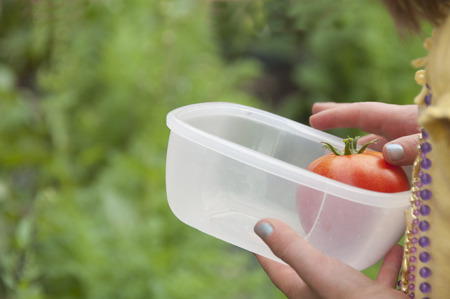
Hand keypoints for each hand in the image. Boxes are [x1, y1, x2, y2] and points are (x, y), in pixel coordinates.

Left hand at [254, 219, 407, 298]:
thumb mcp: (319, 272)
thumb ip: (292, 250)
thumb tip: (261, 226)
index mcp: (303, 292)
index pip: (276, 270)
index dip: (264, 252)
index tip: (256, 232)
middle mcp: (323, 295)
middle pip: (307, 270)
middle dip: (303, 248)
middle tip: (300, 223)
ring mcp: (350, 298)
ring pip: (343, 273)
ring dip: (343, 253)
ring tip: (344, 232)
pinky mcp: (376, 298)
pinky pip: (380, 277)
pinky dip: (385, 263)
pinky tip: (392, 248)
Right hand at [309, 102, 419, 165]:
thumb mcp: (435, 141)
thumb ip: (412, 146)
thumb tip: (387, 152)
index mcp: (402, 118)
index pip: (362, 113)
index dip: (337, 115)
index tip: (313, 119)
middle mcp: (401, 125)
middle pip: (363, 116)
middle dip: (339, 114)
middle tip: (315, 110)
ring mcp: (408, 138)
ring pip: (375, 135)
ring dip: (354, 137)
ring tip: (336, 143)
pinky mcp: (418, 151)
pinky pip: (388, 150)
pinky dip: (373, 154)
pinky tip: (368, 164)